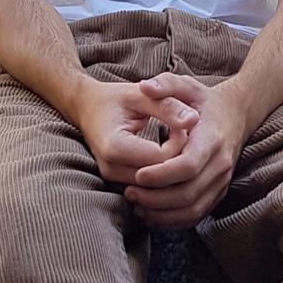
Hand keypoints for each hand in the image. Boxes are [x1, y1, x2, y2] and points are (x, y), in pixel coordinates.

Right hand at [74, 77, 200, 187]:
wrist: (88, 109)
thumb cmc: (116, 99)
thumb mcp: (142, 95)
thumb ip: (168, 106)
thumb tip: (194, 119)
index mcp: (115, 146)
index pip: (162, 158)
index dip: (179, 142)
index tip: (181, 124)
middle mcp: (111, 169)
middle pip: (161, 177)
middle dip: (178, 157)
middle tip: (181, 133)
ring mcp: (113, 179)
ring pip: (158, 186)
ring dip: (171, 166)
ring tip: (172, 141)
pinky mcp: (119, 183)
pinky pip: (150, 187)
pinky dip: (163, 172)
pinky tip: (165, 153)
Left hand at [124, 74, 248, 228]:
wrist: (236, 114)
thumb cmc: (204, 100)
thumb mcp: (186, 85)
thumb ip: (165, 83)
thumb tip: (145, 86)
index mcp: (212, 139)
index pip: (188, 166)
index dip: (162, 175)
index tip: (137, 175)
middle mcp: (221, 164)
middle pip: (188, 193)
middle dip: (156, 198)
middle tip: (128, 193)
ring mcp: (222, 181)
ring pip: (193, 209)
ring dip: (162, 213)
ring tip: (135, 205)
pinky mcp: (218, 193)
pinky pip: (196, 215)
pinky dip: (173, 221)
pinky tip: (149, 214)